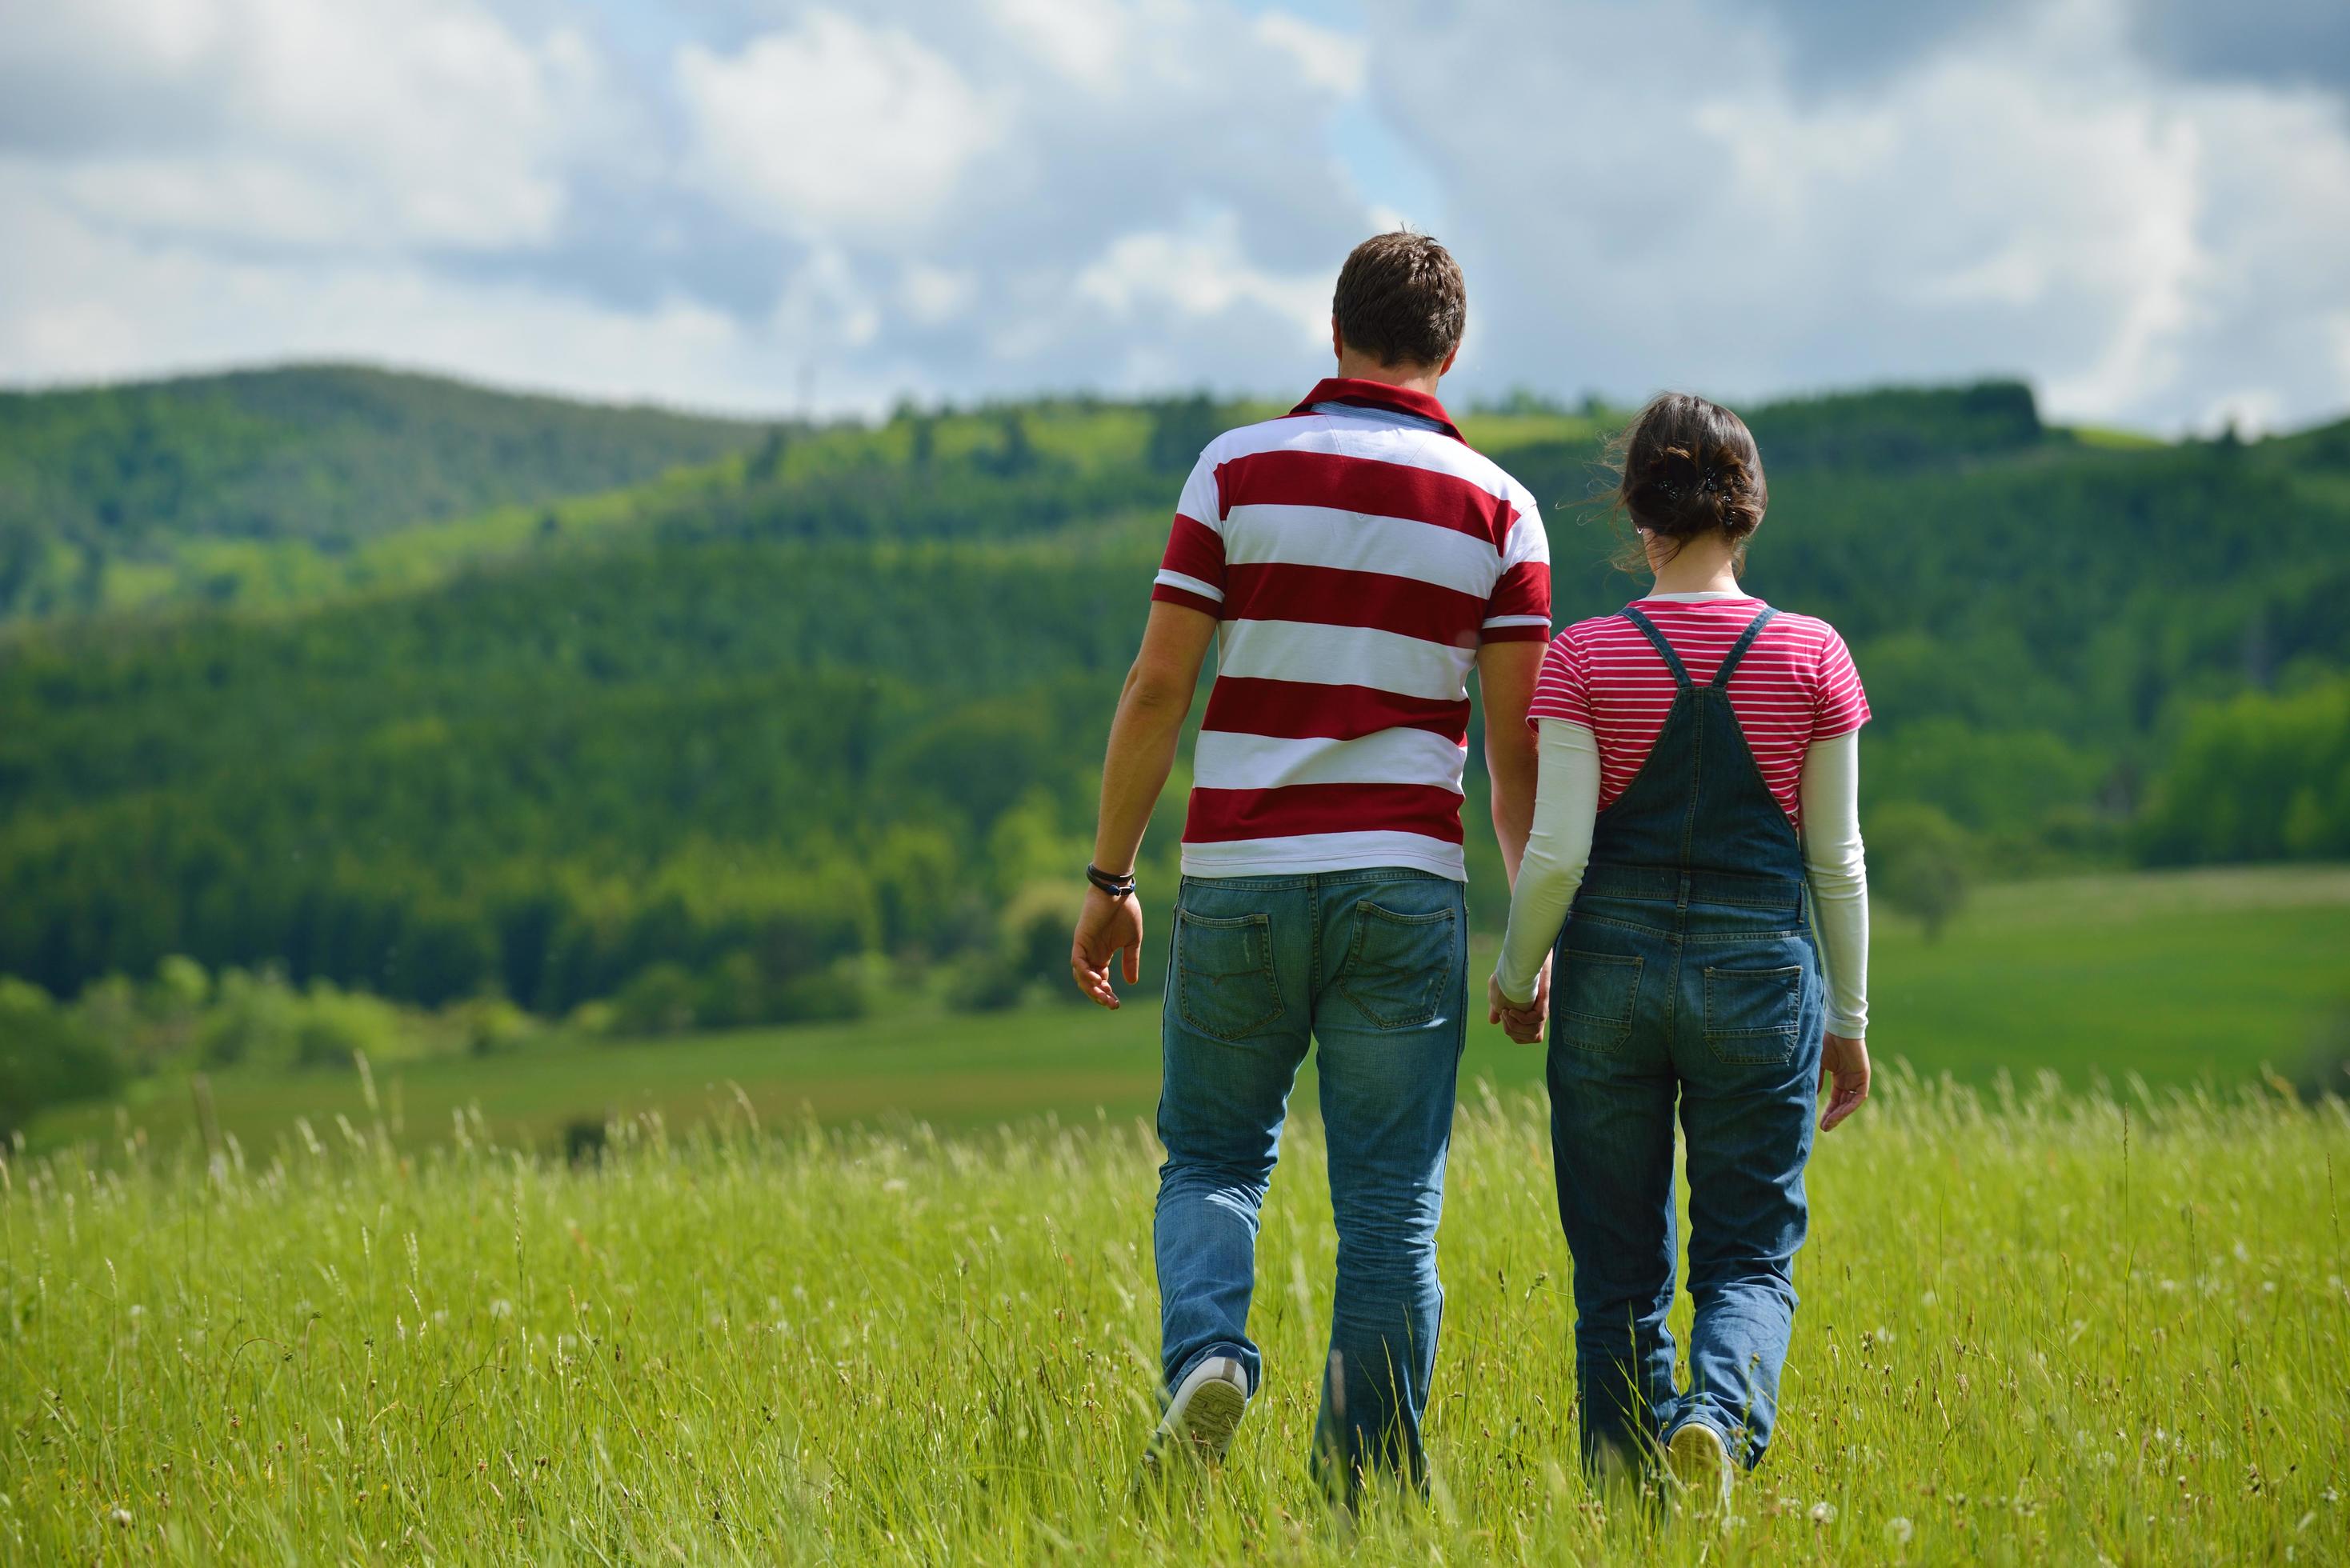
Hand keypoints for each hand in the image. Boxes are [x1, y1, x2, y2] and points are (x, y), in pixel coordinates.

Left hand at [1070, 884, 1142, 1008]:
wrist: (1119, 891)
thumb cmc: (1126, 912)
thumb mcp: (1133, 941)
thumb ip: (1130, 961)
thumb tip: (1132, 983)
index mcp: (1103, 955)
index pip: (1100, 981)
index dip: (1106, 994)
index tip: (1116, 1004)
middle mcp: (1092, 954)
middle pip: (1089, 982)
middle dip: (1099, 996)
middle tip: (1111, 1004)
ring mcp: (1085, 947)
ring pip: (1081, 975)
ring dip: (1091, 988)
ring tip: (1104, 995)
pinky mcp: (1080, 939)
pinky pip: (1077, 960)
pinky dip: (1084, 972)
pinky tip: (1097, 980)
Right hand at [1487, 963, 1547, 1044]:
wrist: (1521, 958)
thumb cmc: (1509, 975)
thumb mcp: (1499, 994)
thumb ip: (1498, 1008)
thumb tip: (1494, 1021)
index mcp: (1530, 1017)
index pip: (1526, 1038)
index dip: (1514, 1034)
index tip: (1503, 1019)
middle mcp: (1539, 1015)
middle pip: (1532, 1038)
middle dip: (1512, 1031)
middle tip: (1503, 1015)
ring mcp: (1543, 1009)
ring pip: (1535, 1033)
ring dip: (1515, 1026)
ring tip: (1506, 1012)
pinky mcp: (1544, 1001)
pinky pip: (1537, 1019)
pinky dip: (1522, 1018)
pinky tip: (1511, 1010)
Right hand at [1819, 1032, 1869, 1130]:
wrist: (1838, 1028)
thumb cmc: (1825, 1043)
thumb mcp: (1818, 1065)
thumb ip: (1817, 1081)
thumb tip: (1811, 1097)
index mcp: (1840, 1077)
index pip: (1836, 1099)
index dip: (1828, 1111)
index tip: (1820, 1124)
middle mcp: (1849, 1080)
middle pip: (1843, 1104)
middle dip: (1834, 1117)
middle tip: (1825, 1128)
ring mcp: (1857, 1079)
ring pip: (1850, 1103)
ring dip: (1840, 1115)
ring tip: (1829, 1124)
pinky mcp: (1863, 1077)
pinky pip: (1858, 1097)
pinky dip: (1848, 1107)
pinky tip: (1838, 1114)